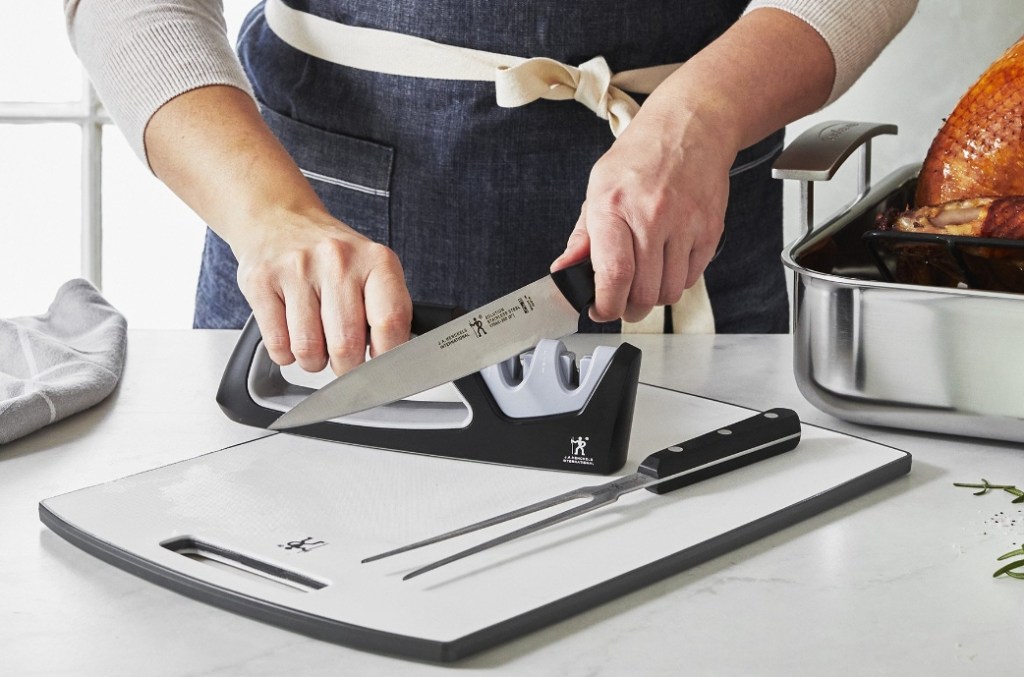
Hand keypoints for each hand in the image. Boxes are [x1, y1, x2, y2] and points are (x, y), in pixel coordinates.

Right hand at [234, 209, 411, 374]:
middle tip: (343, 357)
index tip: (379, 365)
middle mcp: (338, 260)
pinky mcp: (261, 281)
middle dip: (346, 366)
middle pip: (347, 346)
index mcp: (376, 260)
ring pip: (309, 351)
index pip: (390, 322)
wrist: (279, 218)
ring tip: (316, 342)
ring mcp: (297, 269)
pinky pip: (278, 345)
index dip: (387, 357)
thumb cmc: (332, 256)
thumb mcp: (372, 270)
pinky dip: (286, 353)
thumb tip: (394, 361)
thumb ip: (387, 312)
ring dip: (313, 361)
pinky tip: (292, 333)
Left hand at [551, 107, 732, 322]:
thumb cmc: (641, 158)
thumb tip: (564, 270)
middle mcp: (652, 216)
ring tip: (643, 283)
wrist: (690, 128)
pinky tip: (666, 266)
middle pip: (643, 292)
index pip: (613, 275)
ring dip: (653, 298)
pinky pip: (692, 277)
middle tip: (621, 305)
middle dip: (628, 310)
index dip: (606, 305)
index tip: (600, 310)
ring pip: (670, 291)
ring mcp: (685, 224)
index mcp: (615, 206)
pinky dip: (677, 282)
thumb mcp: (598, 189)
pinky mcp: (710, 230)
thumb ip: (583, 236)